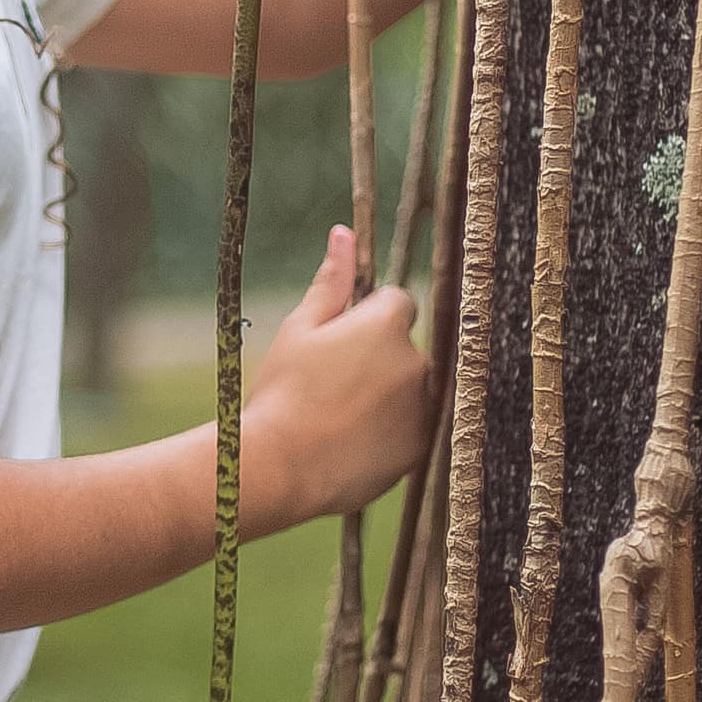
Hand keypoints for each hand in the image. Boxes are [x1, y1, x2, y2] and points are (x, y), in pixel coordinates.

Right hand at [239, 225, 432, 531]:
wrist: (279, 468)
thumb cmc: (282, 393)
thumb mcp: (299, 330)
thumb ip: (331, 282)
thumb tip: (344, 233)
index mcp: (386, 325)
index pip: (396, 303)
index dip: (365, 321)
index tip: (336, 345)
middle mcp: (416, 362)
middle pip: (405, 347)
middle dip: (378, 358)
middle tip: (330, 385)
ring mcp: (422, 408)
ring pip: (410, 388)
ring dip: (386, 394)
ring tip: (337, 417)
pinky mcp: (420, 447)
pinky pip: (411, 428)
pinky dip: (389, 431)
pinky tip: (349, 441)